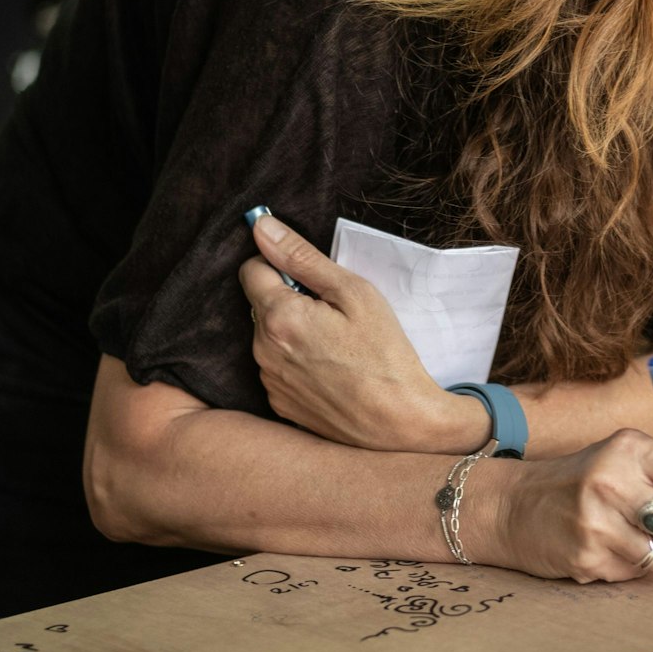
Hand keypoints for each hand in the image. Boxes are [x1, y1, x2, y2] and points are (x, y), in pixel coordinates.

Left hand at [240, 213, 484, 453]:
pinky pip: (277, 369)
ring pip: (269, 338)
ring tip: (336, 347)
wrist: (401, 424)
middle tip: (334, 316)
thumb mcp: (354, 293)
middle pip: (261, 305)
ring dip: (291, 333)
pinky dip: (296, 364)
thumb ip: (302, 257)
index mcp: (279, 317)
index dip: (281, 266)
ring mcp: (269, 382)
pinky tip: (330, 371)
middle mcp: (262, 351)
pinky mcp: (279, 405)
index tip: (310, 278)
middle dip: (289, 301)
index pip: (251, 269)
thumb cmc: (385, 354)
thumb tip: (261, 227)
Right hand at [474, 428, 652, 582]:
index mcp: (633, 448)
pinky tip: (607, 549)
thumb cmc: (590, 482)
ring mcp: (595, 521)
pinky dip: (632, 569)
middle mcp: (613, 480)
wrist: (515, 506)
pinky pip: (637, 578)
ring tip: (635, 540)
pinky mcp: (584, 558)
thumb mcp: (638, 464)